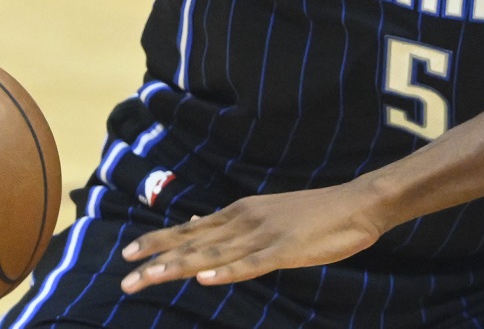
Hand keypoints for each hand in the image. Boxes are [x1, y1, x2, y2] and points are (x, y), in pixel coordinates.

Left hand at [120, 182, 386, 291]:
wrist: (357, 204)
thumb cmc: (316, 213)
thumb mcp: (268, 213)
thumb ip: (234, 224)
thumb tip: (198, 224)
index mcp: (242, 213)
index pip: (192, 229)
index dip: (160, 241)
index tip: (130, 254)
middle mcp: (246, 220)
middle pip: (194, 242)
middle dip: (158, 259)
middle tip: (125, 275)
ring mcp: (264, 235)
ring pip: (214, 254)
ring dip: (180, 267)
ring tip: (150, 278)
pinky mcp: (285, 250)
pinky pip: (251, 264)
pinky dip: (227, 271)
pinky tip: (205, 279)